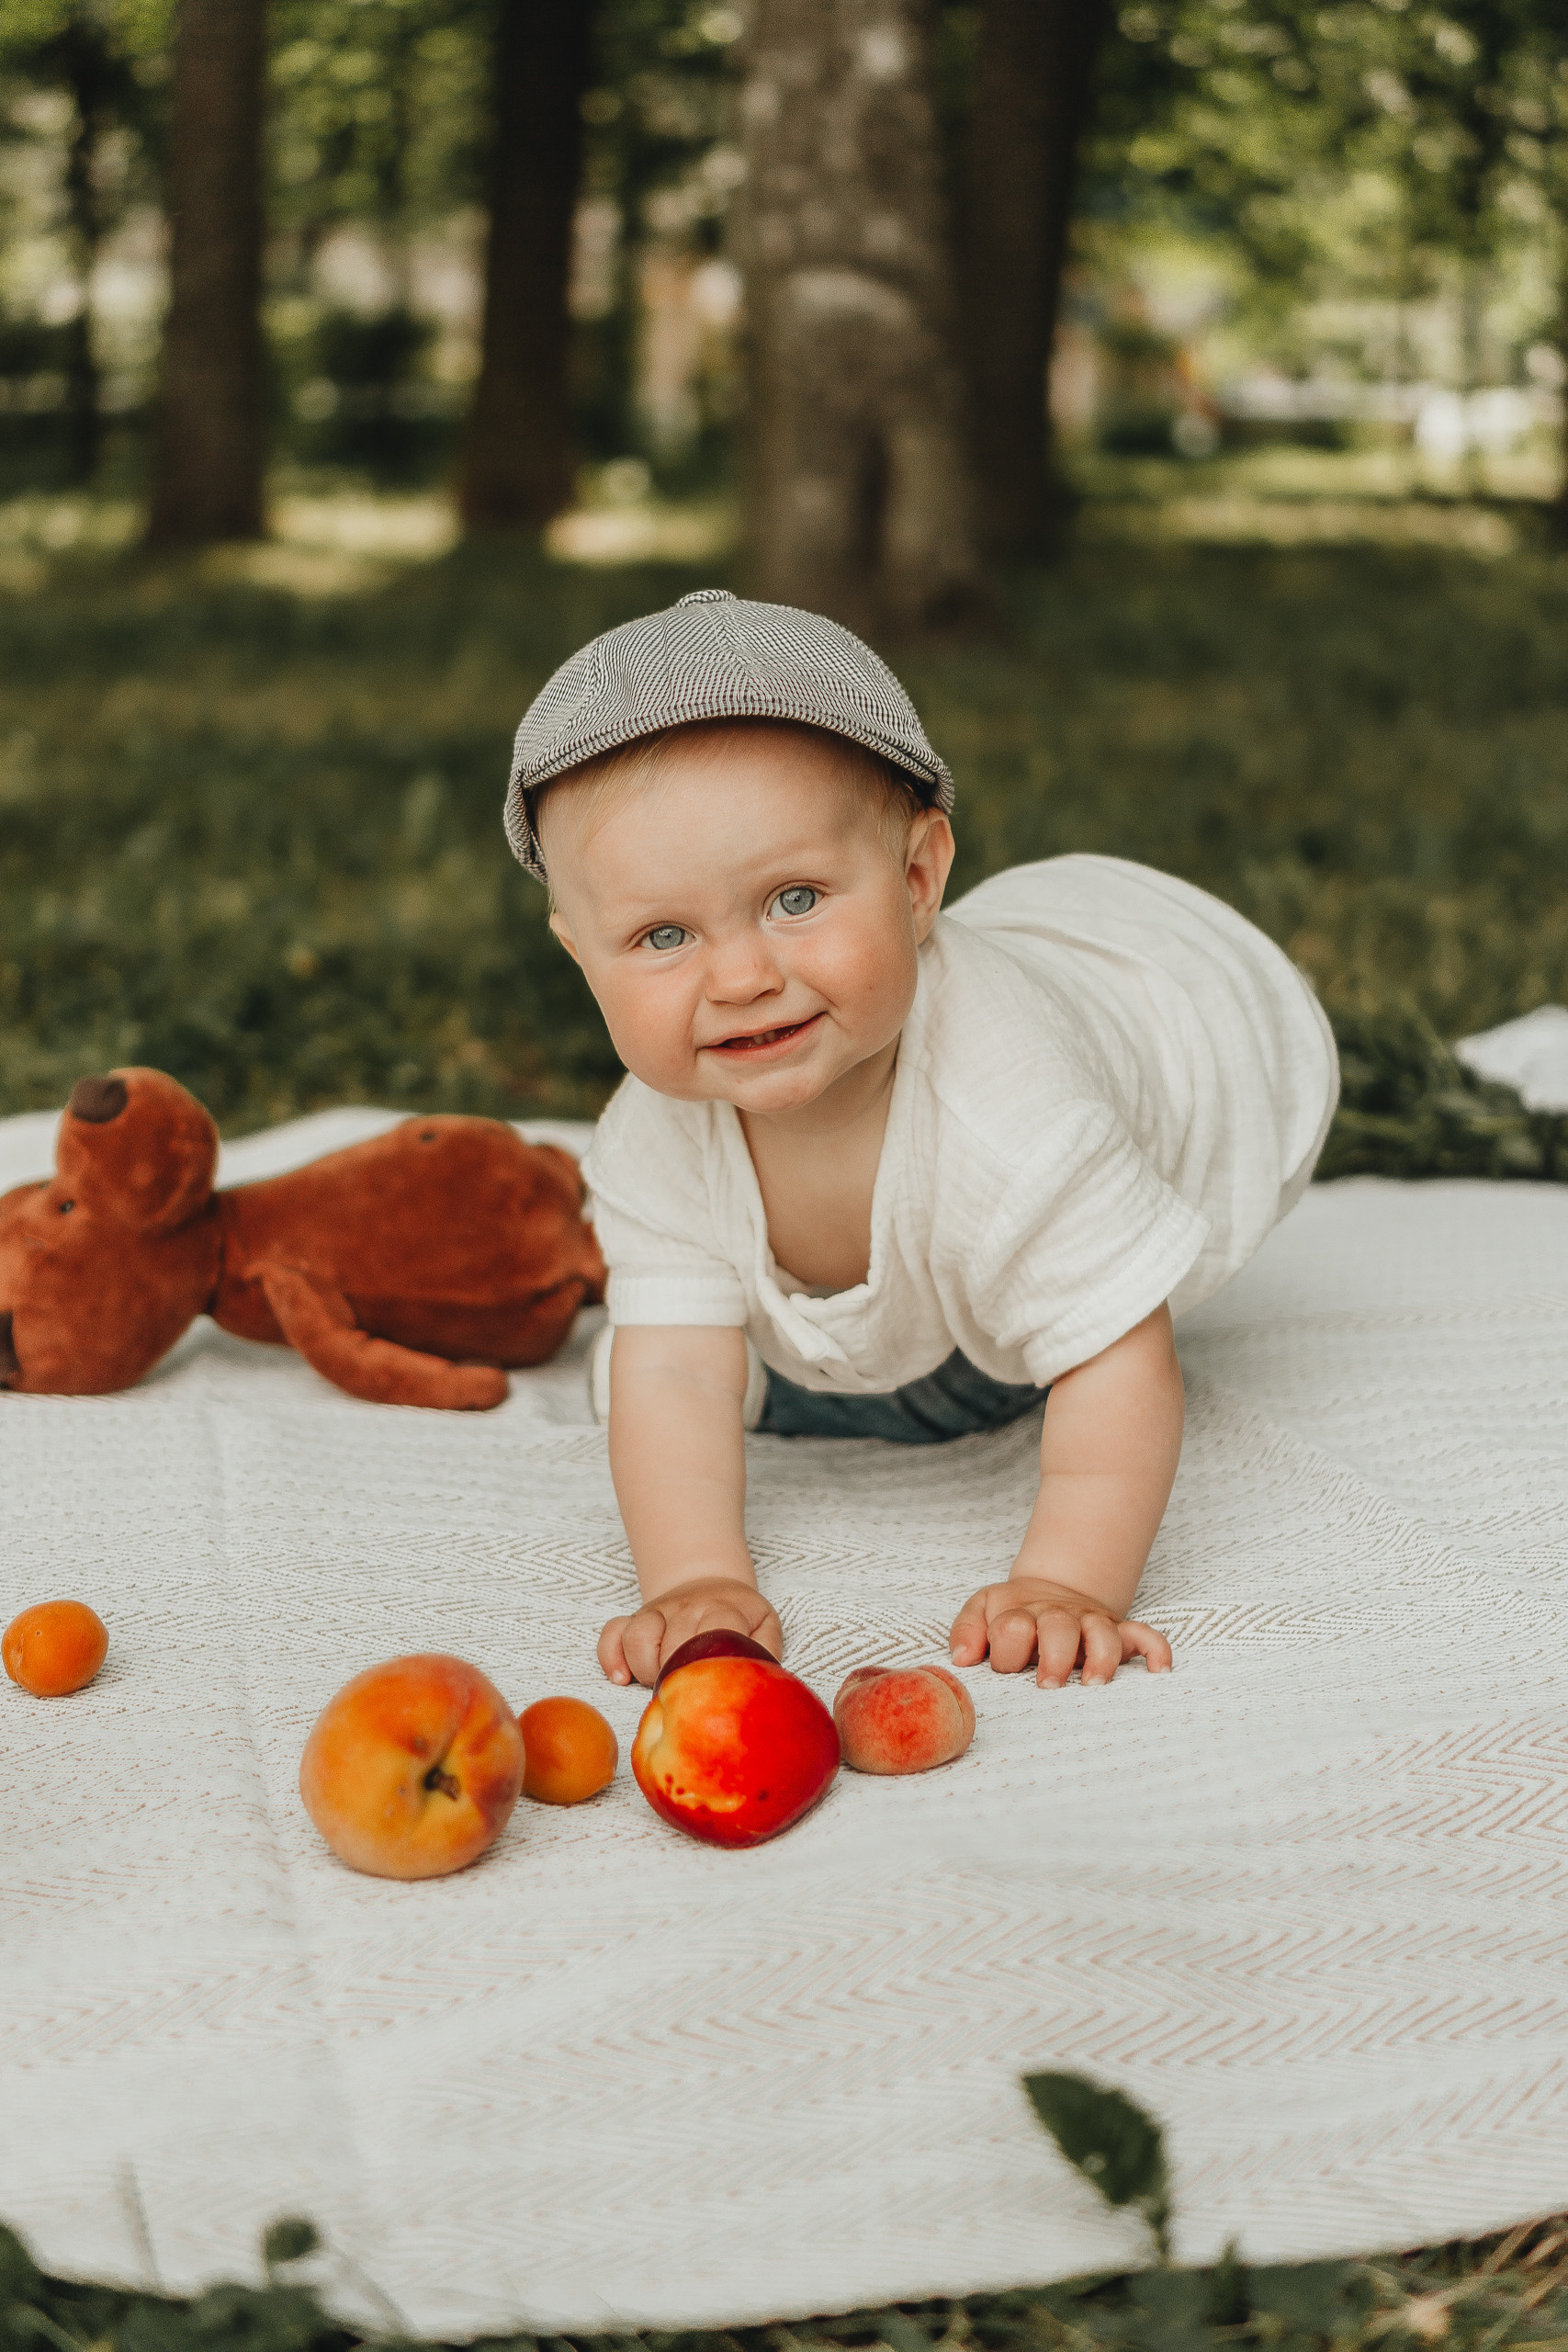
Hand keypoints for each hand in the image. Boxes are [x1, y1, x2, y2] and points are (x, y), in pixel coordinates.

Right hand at [598, 1576, 782, 1688]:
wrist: (711, 1584)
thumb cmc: (739, 1616)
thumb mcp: (764, 1625)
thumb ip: (766, 1650)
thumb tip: (759, 1679)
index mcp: (723, 1609)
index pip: (713, 1635)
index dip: (707, 1667)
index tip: (708, 1687)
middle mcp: (688, 1607)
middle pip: (673, 1645)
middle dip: (677, 1677)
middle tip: (688, 1691)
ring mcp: (659, 1610)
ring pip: (638, 1638)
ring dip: (646, 1670)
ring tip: (661, 1683)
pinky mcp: (637, 1617)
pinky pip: (612, 1634)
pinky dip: (611, 1657)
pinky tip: (621, 1678)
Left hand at [949, 1576, 1171, 1686]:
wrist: (1049, 1589)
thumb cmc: (1013, 1612)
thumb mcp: (982, 1609)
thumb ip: (966, 1630)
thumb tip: (962, 1658)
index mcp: (1022, 1613)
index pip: (1012, 1628)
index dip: (1006, 1652)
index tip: (1005, 1669)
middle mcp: (1059, 1617)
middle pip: (1060, 1628)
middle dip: (1055, 1657)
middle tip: (1048, 1685)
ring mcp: (1091, 1623)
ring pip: (1104, 1634)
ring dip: (1101, 1658)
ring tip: (1093, 1685)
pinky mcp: (1118, 1631)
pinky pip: (1145, 1636)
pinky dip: (1155, 1650)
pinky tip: (1159, 1671)